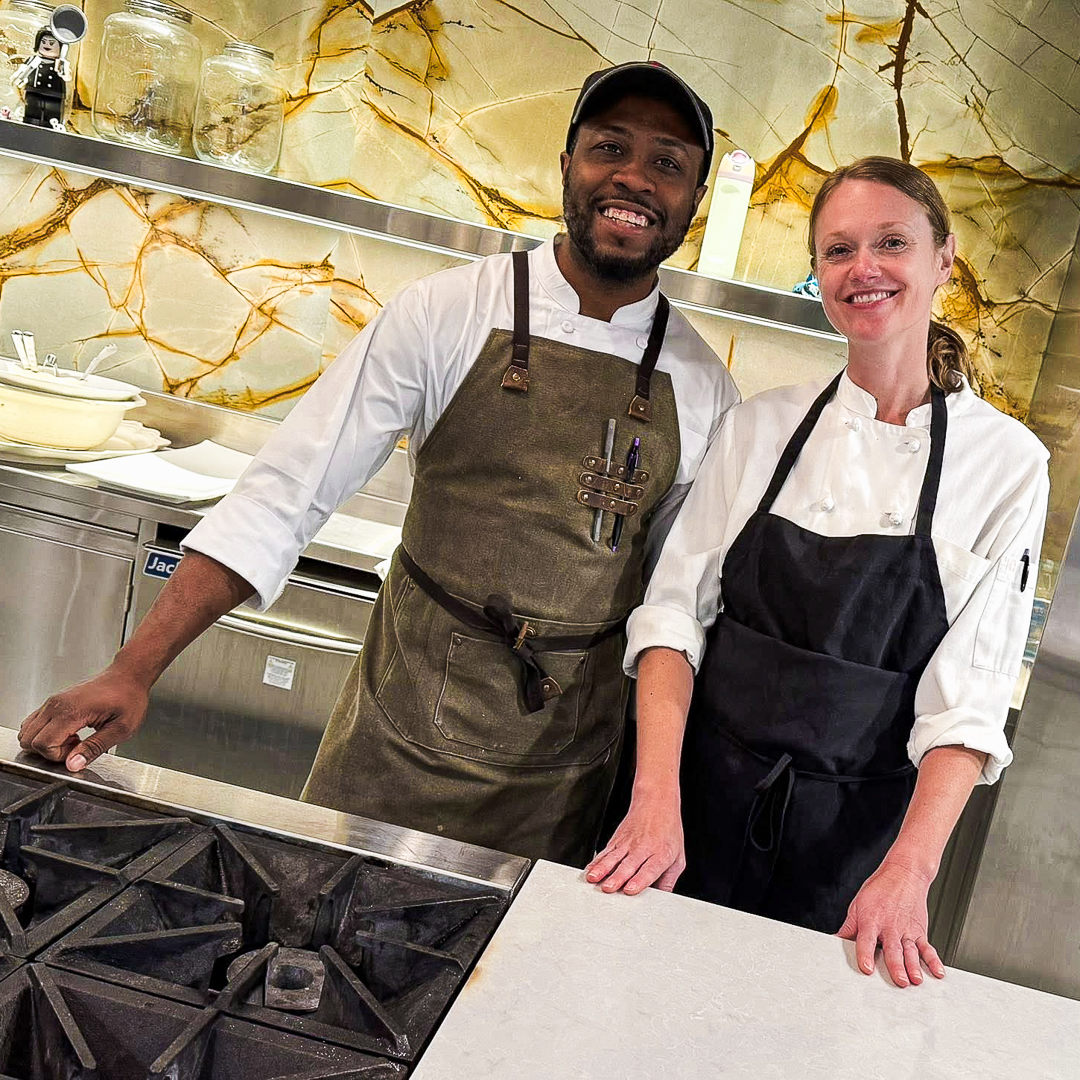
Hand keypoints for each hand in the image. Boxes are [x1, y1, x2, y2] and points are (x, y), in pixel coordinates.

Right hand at [18, 665, 149, 771]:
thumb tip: (73, 765)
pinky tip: (69, 732)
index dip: (58, 755)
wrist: (128, 675)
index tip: (78, 751)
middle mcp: (56, 704)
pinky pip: (35, 723)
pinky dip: (46, 733)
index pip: (42, 743)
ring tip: (73, 739)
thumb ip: (94, 748)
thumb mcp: (120, 729)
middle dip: (49, 751)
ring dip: (46, 742)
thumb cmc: (128, 697)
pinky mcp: (54, 702)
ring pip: (28, 732)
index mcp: (71, 710)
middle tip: (75, 746)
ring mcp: (53, 702)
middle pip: (29, 739)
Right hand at [584, 791, 683, 895]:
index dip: (639, 880)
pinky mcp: (617, 839)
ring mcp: (628, 843)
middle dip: (617, 878)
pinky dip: (596, 861)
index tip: (630, 889)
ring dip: (601, 869)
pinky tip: (590, 869)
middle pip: (628, 865)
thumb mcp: (678, 857)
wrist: (657, 802)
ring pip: (612, 858)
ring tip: (593, 878)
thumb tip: (662, 898)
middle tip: (608, 888)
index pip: (649, 869)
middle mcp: (643, 849)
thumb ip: (669, 880)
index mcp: (661, 854)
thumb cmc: (669, 830)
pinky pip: (605, 852)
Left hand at [837, 856, 944, 987]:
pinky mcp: (919, 931)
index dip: (865, 954)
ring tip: (915, 980)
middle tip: (899, 981)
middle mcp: (890, 926)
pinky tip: (937, 972)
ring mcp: (906, 930)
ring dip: (913, 967)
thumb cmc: (880, 889)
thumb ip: (849, 927)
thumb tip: (835, 941)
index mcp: (871, 920)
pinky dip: (933, 960)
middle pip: (892, 949)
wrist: (904, 873)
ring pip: (910, 951)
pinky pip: (927, 948)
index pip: (866, 940)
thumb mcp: (858, 905)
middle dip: (896, 966)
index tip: (867, 968)